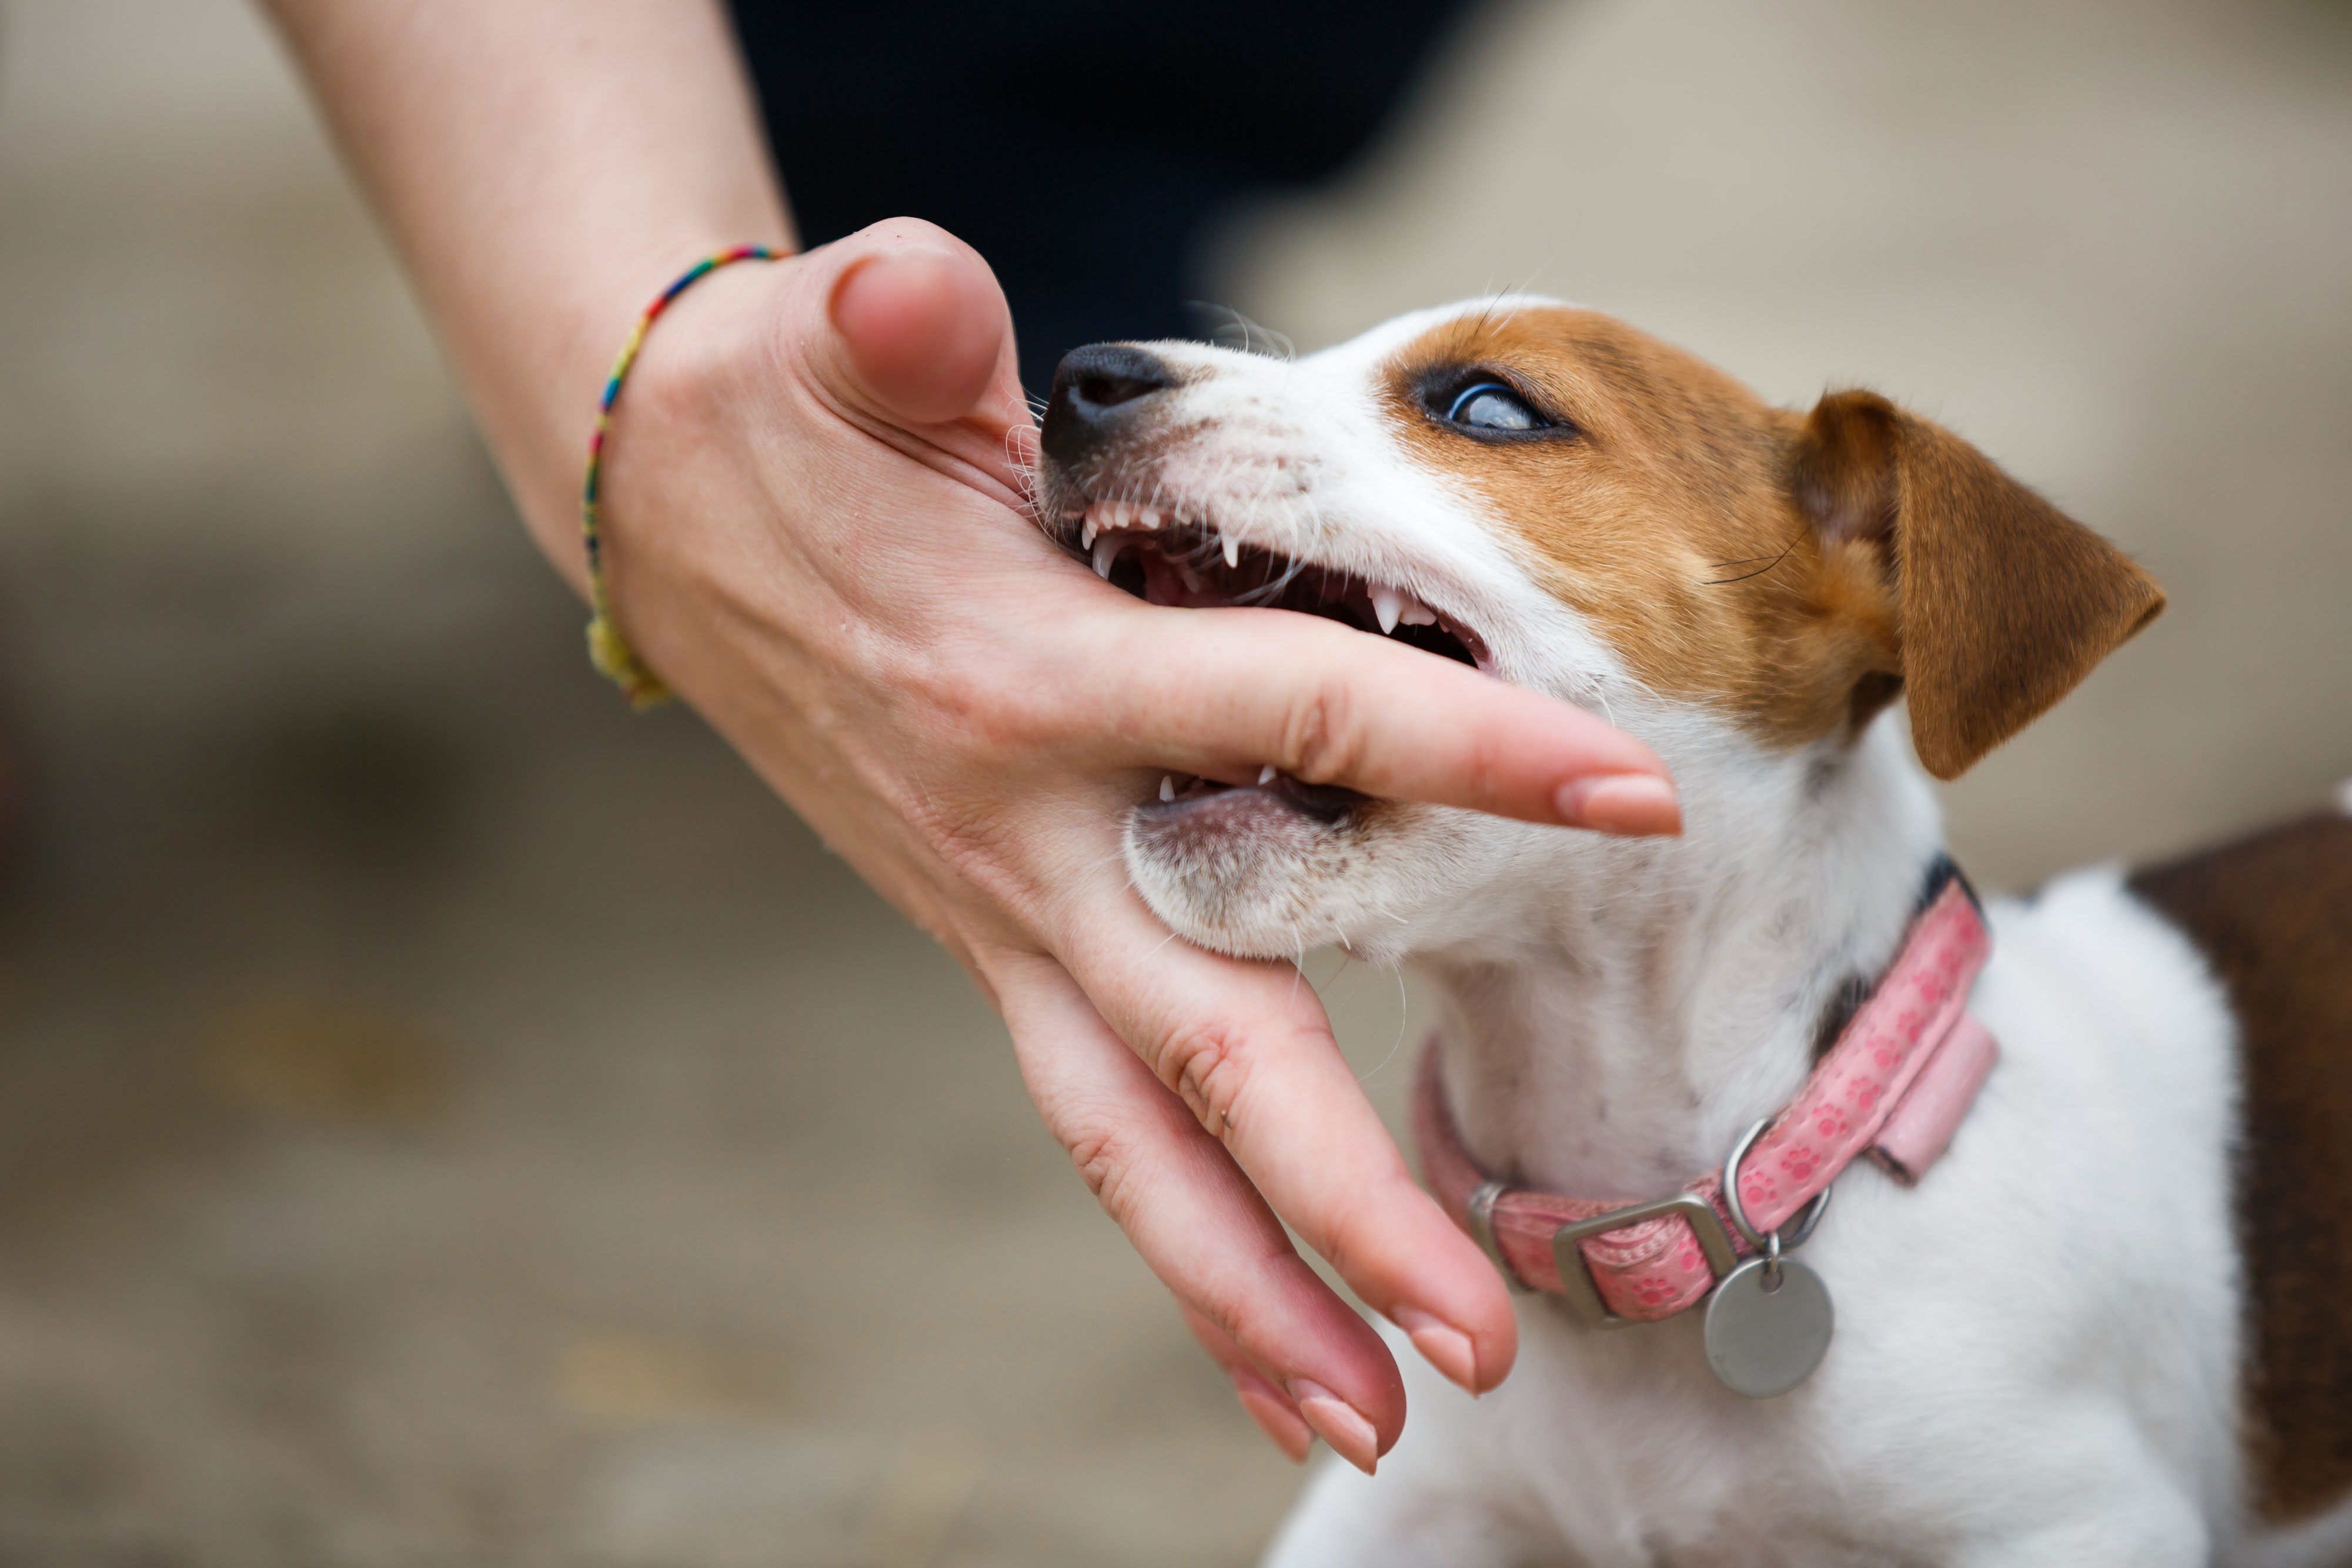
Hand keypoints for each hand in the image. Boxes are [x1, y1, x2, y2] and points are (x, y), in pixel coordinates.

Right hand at [598, 218, 1679, 1470]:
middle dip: (1337, 1196)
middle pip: (1201, 1041)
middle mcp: (1024, 838)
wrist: (676, 513)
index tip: (1632, 794)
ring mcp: (1009, 914)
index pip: (1285, 714)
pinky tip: (1270, 1336)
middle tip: (1471, 1340)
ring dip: (1249, 1292)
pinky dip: (1189, 1237)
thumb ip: (889, 324)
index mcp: (1026, 682)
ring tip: (1373, 1419)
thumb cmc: (783, 417)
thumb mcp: (826, 343)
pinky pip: (1105, 1116)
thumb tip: (920, 293)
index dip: (1460, 749)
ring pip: (1135, 1138)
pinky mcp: (1007, 942)